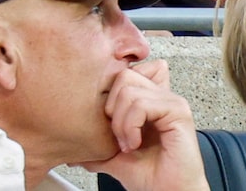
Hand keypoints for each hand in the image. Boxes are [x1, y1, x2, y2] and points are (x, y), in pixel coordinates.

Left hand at [83, 59, 207, 190]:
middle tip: (119, 137)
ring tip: (128, 144)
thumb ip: (93, 143)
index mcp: (147, 99)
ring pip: (128, 90)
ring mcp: (170, 101)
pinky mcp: (178, 111)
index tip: (108, 123)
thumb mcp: (111, 154)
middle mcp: (160, 95)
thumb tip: (68, 148)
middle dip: (112, 109)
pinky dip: (131, 126)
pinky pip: (141, 104)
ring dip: (121, 122)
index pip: (122, 71)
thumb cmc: (149, 175)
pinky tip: (136, 143)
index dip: (108, 92)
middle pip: (122, 75)